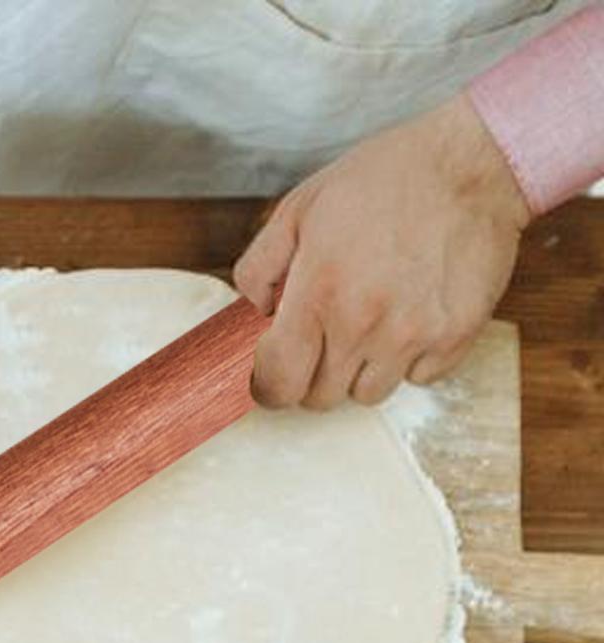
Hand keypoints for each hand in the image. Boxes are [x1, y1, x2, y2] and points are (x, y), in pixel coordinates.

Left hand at [234, 94, 529, 410]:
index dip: (269, 385)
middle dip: (313, 374)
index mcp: (318, 293)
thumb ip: (260, 268)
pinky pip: (417, 378)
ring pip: (367, 395)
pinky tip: (411, 315)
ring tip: (371, 321)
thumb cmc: (385, 179)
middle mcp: (364, 323)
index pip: (277, 384)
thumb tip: (250, 317)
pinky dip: (409, 359)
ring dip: (361, 369)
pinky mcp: (455, 337)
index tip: (275, 369)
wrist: (474, 161)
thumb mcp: (300, 208)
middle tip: (325, 335)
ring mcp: (413, 335)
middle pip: (319, 398)